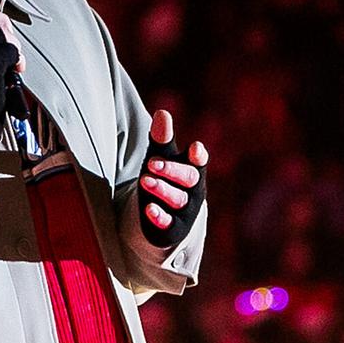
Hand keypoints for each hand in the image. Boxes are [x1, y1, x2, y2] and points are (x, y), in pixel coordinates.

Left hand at [136, 108, 208, 249]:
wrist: (162, 218)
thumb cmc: (163, 180)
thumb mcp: (160, 159)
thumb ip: (161, 140)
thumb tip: (162, 113)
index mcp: (193, 171)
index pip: (198, 162)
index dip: (197, 156)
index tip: (195, 148)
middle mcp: (193, 192)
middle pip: (189, 179)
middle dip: (171, 170)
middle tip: (151, 163)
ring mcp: (184, 212)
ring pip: (178, 200)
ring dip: (162, 190)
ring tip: (145, 181)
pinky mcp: (172, 230)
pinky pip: (168, 224)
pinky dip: (160, 216)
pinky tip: (149, 209)